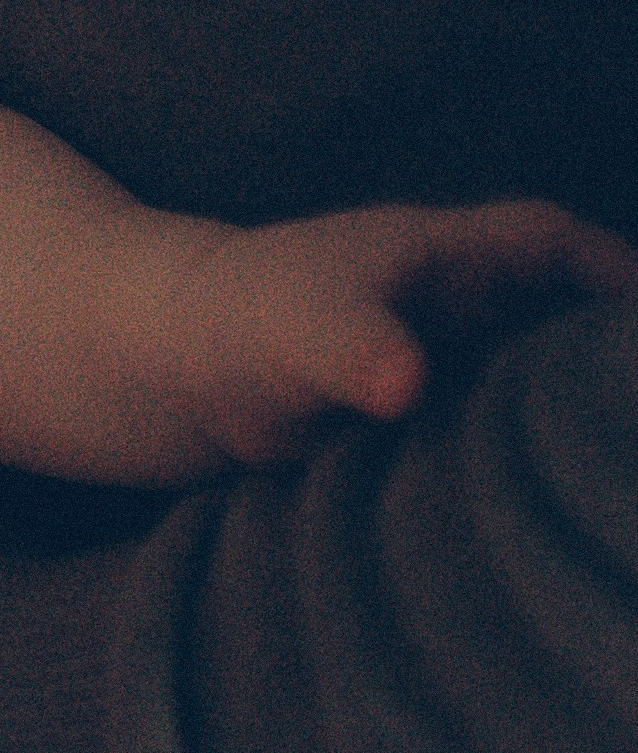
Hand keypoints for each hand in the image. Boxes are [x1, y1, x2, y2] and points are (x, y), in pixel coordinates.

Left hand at [169, 196, 637, 469]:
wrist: (163, 373)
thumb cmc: (237, 321)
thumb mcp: (299, 327)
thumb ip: (353, 346)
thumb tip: (405, 381)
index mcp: (444, 257)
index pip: (550, 244)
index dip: (614, 274)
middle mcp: (452, 305)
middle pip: (560, 319)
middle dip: (609, 358)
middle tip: (634, 425)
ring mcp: (437, 362)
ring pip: (531, 382)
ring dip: (570, 414)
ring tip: (614, 478)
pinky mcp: (415, 422)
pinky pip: (489, 434)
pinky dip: (519, 460)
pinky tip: (545, 509)